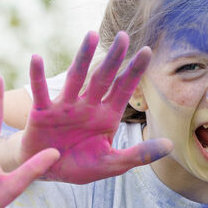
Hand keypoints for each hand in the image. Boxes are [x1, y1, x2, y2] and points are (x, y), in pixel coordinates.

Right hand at [20, 31, 171, 183]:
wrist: (48, 172)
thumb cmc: (81, 165)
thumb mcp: (113, 163)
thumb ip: (140, 155)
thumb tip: (171, 145)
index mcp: (107, 115)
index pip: (124, 88)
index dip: (135, 71)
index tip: (147, 51)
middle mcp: (88, 106)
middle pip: (103, 77)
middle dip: (114, 58)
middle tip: (124, 36)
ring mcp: (65, 106)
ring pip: (76, 77)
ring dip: (83, 57)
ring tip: (91, 35)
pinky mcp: (42, 113)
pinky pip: (40, 92)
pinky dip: (37, 76)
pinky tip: (37, 58)